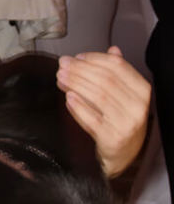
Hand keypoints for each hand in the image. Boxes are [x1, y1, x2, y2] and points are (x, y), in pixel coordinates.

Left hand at [56, 46, 150, 176]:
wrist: (123, 154)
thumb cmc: (120, 119)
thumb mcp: (124, 95)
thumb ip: (118, 73)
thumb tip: (113, 50)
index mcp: (142, 91)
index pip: (117, 67)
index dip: (94, 59)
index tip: (76, 57)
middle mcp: (138, 107)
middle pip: (105, 80)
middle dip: (79, 70)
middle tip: (62, 66)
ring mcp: (127, 123)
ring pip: (97, 96)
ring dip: (75, 84)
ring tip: (61, 78)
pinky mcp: (113, 138)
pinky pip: (92, 119)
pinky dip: (78, 107)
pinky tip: (68, 97)